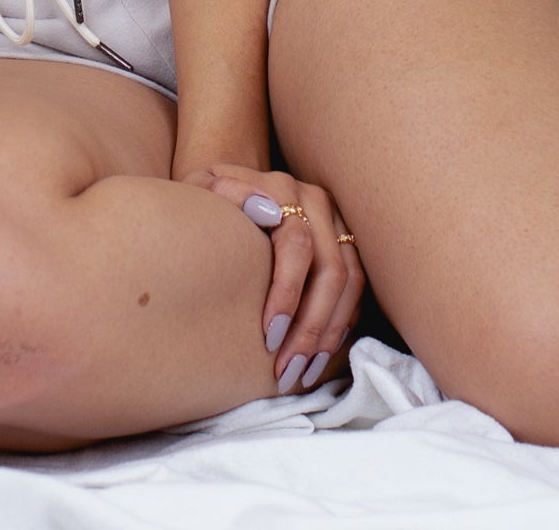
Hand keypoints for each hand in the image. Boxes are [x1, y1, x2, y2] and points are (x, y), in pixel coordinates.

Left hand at [177, 159, 364, 393]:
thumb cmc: (210, 198)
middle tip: (287, 370)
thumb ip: (223, 192)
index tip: (267, 336)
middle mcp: (317, 202)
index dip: (287, 293)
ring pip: (351, 283)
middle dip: (310, 327)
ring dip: (329, 333)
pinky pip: (357, 288)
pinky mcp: (347, 242)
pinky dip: (341, 322)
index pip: (297, 245)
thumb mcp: (201, 187)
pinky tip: (320, 352)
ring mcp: (336, 221)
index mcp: (282, 188)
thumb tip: (270, 214)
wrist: (230, 186)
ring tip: (304, 372)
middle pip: (330, 270)